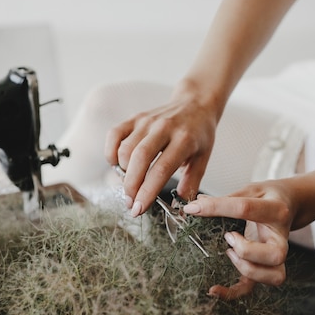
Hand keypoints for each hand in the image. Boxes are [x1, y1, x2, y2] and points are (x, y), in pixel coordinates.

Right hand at [104, 86, 217, 216]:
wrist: (196, 104)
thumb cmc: (200, 135)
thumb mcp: (203, 159)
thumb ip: (191, 184)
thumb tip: (181, 207)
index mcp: (184, 140)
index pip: (161, 170)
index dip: (147, 192)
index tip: (138, 210)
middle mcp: (164, 128)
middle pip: (140, 159)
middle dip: (131, 186)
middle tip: (130, 203)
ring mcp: (147, 121)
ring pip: (125, 149)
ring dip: (123, 172)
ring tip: (131, 183)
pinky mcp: (135, 118)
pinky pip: (114, 135)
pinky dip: (111, 152)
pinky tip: (118, 164)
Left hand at [183, 181, 296, 298]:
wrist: (291, 203)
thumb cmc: (270, 197)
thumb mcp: (252, 189)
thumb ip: (228, 198)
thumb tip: (197, 203)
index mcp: (276, 210)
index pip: (245, 208)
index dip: (215, 207)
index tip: (193, 208)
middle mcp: (281, 237)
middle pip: (273, 254)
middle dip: (246, 250)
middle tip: (228, 236)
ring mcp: (276, 255)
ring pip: (273, 275)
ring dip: (246, 268)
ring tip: (230, 253)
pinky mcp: (265, 267)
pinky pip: (253, 287)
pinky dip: (233, 293)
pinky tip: (215, 289)